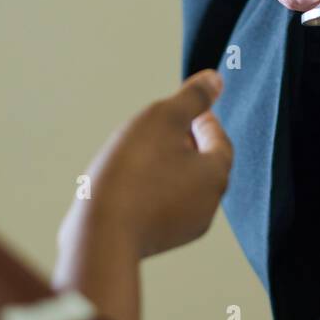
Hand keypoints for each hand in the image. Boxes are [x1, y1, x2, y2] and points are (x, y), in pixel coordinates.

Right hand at [53, 70, 232, 319]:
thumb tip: (215, 79)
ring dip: (166, 166)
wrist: (99, 237)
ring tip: (140, 152)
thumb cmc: (133, 172)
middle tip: (162, 128)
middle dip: (185, 142)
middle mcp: (209, 204)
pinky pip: (162, 205)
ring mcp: (185, 227)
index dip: (203, 119)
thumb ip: (192, 98)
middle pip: (203, 163)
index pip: (219, 139)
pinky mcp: (159, 240)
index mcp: (216, 173)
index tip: (188, 110)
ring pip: (182, 185)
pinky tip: (126, 181)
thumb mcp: (162, 119)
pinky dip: (151, 188)